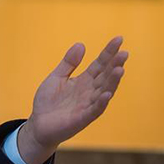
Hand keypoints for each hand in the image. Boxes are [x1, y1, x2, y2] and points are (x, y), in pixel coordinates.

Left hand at [18, 36, 128, 163]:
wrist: (39, 124)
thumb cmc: (49, 101)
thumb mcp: (57, 77)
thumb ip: (69, 62)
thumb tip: (81, 44)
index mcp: (84, 81)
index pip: (100, 64)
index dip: (109, 52)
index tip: (119, 39)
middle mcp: (90, 92)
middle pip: (105, 76)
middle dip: (115, 65)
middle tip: (124, 53)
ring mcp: (87, 105)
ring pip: (104, 91)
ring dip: (112, 82)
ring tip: (120, 69)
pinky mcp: (82, 118)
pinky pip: (94, 110)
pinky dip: (101, 102)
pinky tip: (107, 93)